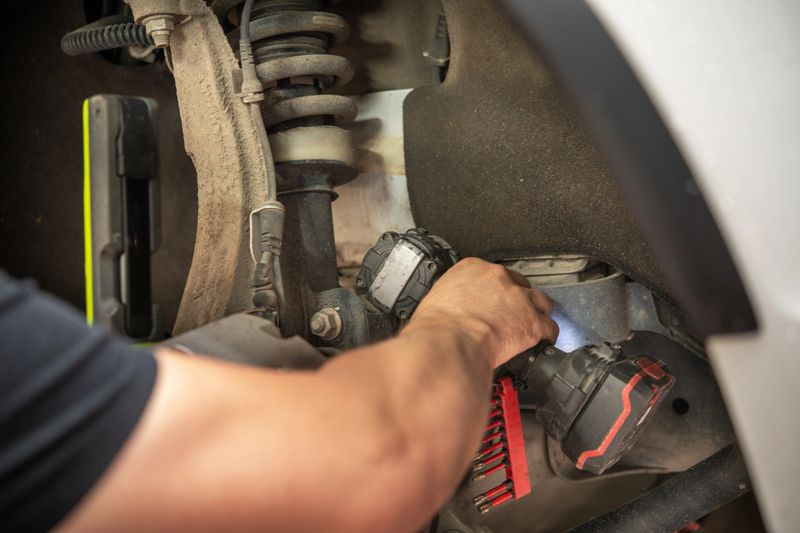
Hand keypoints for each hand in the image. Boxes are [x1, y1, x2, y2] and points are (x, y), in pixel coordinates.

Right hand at [405, 257, 558, 366]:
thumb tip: (449, 312)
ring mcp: (519, 299)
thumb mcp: (435, 301)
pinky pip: (549, 327)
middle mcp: (498, 278)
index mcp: (471, 269)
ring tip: (531, 325)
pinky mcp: (532, 322)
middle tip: (511, 314)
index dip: (495, 289)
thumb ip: (450, 300)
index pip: (491, 273)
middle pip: (519, 284)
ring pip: (540, 301)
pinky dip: (546, 335)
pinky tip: (541, 342)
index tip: (493, 299)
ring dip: (537, 313)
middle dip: (517, 299)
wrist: (449, 344)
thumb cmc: (436, 328)